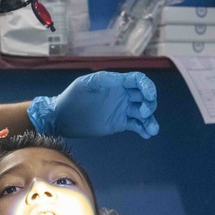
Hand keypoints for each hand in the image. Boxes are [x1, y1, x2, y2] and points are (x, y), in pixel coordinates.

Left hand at [28, 71, 158, 138]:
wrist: (62, 118)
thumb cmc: (72, 97)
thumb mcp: (85, 84)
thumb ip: (102, 80)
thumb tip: (121, 80)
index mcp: (116, 82)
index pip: (137, 80)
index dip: (147, 86)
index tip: (150, 95)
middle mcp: (123, 95)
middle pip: (144, 96)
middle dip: (149, 103)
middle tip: (143, 112)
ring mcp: (122, 110)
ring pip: (143, 113)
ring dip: (150, 119)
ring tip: (152, 129)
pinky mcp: (120, 124)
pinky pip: (136, 125)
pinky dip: (144, 129)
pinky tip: (147, 134)